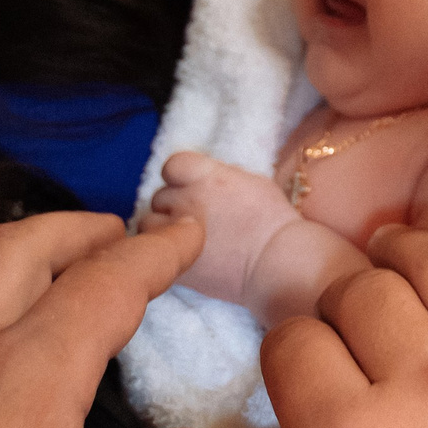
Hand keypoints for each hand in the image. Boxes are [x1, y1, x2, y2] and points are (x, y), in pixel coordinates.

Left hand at [144, 150, 299, 305]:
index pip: (172, 165)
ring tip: (184, 237)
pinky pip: (155, 252)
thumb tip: (206, 180)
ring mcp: (178, 230)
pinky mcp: (178, 259)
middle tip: (194, 217)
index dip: (180, 176)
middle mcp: (187, 198)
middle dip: (173, 205)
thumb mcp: (252, 181)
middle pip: (160, 196)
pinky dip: (166, 251)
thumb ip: (221, 177)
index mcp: (206, 175)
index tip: (191, 186)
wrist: (277, 261)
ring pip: (149, 223)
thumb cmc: (273, 220)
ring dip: (162, 228)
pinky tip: (185, 255)